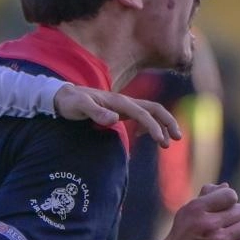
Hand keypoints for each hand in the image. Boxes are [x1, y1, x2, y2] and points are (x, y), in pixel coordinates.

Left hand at [53, 84, 181, 146]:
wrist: (62, 97)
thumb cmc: (70, 102)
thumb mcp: (79, 107)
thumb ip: (96, 112)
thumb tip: (115, 118)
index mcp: (118, 100)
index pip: (143, 112)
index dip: (154, 126)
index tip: (162, 141)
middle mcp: (124, 101)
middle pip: (154, 108)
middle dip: (168, 122)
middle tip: (177, 139)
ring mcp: (123, 106)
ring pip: (150, 112)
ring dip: (162, 124)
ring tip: (169, 142)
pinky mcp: (119, 111)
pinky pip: (141, 116)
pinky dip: (150, 125)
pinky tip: (149, 137)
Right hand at [159, 183, 239, 239]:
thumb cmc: (182, 234)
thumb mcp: (187, 211)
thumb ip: (206, 196)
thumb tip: (226, 186)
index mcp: (197, 208)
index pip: (230, 195)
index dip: (229, 198)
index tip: (224, 204)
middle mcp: (208, 223)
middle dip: (236, 212)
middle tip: (227, 218)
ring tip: (233, 227)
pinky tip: (236, 238)